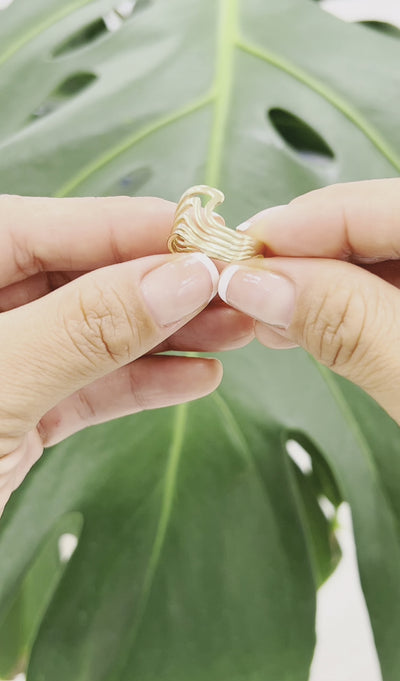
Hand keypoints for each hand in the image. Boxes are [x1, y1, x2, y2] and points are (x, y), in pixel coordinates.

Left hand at [0, 195, 252, 514]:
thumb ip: (88, 324)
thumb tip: (180, 276)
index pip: (52, 225)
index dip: (136, 229)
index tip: (211, 238)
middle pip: (83, 277)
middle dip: (164, 285)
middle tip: (240, 288)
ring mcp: (1, 363)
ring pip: (94, 335)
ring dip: (167, 335)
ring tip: (238, 330)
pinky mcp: (17, 415)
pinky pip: (88, 388)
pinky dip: (141, 386)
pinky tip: (197, 377)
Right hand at [218, 179, 399, 424]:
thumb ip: (345, 321)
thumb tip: (252, 283)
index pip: (381, 205)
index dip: (304, 222)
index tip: (239, 253)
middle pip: (372, 225)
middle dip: (304, 255)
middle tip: (243, 286)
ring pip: (373, 261)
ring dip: (315, 286)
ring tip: (265, 314)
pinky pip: (379, 295)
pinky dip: (339, 309)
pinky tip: (305, 327)